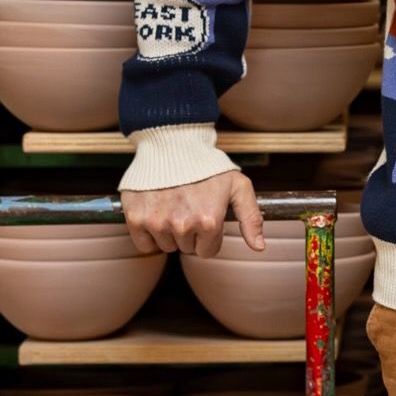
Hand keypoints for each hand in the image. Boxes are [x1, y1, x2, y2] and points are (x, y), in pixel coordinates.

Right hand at [120, 169, 264, 257]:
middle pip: (187, 248)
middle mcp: (183, 225)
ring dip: (170, 232)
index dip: (209, 236)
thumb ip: (251, 218)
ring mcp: (158, 222)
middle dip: (190, 232)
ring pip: (166, 246)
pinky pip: (144, 244)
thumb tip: (259, 247)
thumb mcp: (238, 186)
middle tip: (189, 206)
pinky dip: (149, 234)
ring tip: (174, 205)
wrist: (173, 144)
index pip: (208, 251)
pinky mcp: (136, 218)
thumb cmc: (207, 165)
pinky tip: (157, 212)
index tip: (205, 217)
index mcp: (209, 221)